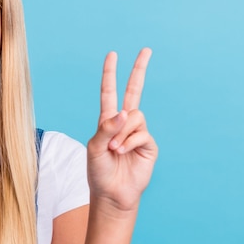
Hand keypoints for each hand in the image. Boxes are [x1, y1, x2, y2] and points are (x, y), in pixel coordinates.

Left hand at [86, 48, 157, 213]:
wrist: (112, 194)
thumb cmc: (98, 171)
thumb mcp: (95, 148)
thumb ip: (107, 129)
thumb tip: (125, 112)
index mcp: (107, 120)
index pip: (109, 92)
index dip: (110, 73)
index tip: (112, 55)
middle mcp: (124, 123)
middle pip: (134, 91)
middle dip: (139, 70)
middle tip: (146, 49)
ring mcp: (138, 133)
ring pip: (135, 116)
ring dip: (122, 132)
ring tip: (114, 149)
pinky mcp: (148, 145)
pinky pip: (141, 133)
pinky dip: (129, 142)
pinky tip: (123, 153)